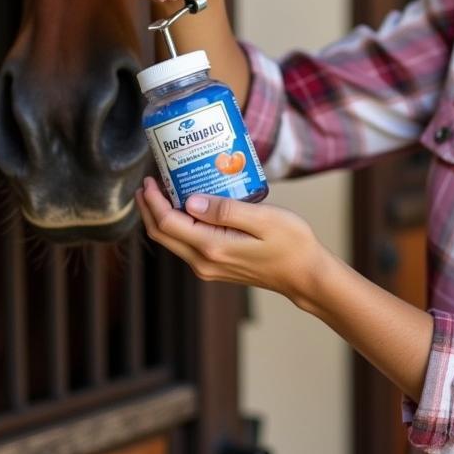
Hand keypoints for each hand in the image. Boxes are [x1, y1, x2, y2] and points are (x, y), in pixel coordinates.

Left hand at [134, 177, 327, 306]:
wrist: (304, 275)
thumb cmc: (291, 244)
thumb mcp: (262, 219)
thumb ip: (225, 210)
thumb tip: (190, 202)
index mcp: (212, 247)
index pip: (168, 223)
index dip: (153, 201)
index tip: (149, 179)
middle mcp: (204, 262)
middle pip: (162, 234)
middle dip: (149, 208)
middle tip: (148, 181)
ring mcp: (209, 267)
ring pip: (173, 240)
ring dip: (163, 215)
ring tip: (166, 188)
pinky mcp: (216, 266)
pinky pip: (187, 244)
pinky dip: (180, 224)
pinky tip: (189, 206)